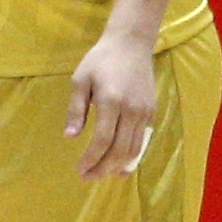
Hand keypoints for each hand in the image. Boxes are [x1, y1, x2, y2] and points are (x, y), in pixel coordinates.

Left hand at [64, 30, 159, 180]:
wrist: (131, 44)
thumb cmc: (100, 60)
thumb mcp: (80, 81)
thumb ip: (75, 110)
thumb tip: (70, 137)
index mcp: (111, 101)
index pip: (103, 140)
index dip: (91, 159)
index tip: (80, 170)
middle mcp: (131, 110)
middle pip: (120, 150)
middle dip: (103, 169)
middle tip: (87, 177)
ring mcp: (144, 112)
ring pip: (134, 150)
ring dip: (117, 167)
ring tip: (101, 174)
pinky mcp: (151, 113)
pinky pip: (142, 142)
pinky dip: (131, 157)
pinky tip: (119, 165)